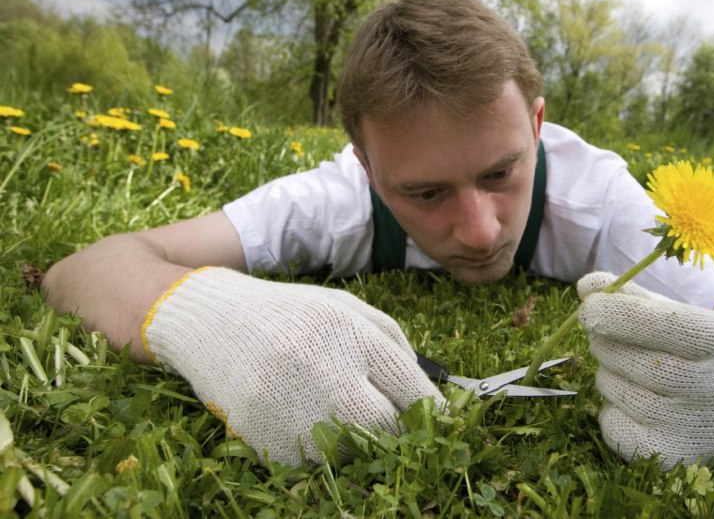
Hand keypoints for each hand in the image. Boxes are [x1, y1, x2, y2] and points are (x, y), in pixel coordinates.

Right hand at [143, 267, 444, 464]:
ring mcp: (293, 412)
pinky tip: (299, 415)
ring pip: (351, 452)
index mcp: (350, 337)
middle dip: (395, 429)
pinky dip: (317, 449)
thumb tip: (431, 394)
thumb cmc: (292, 315)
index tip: (441, 423)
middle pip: (387, 430)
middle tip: (387, 418)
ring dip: (354, 439)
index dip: (434, 412)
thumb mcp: (346, 308)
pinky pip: (313, 464)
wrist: (213, 322)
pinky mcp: (268, 443)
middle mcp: (324, 375)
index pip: (412, 391)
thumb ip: (393, 344)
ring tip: (331, 406)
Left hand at [576, 271, 713, 467]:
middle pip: (641, 362)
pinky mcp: (677, 457)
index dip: (621, 314)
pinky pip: (617, 431)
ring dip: (607, 373)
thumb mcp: (679, 311)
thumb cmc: (700, 343)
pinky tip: (628, 401)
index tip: (589, 306)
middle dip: (607, 343)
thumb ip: (632, 296)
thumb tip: (585, 287)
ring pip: (623, 394)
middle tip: (602, 335)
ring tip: (624, 367)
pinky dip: (609, 412)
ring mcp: (701, 429)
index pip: (669, 326)